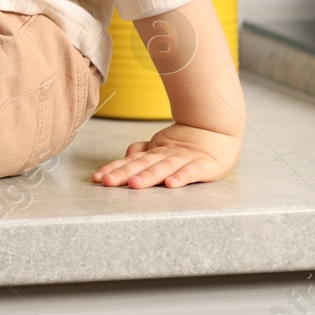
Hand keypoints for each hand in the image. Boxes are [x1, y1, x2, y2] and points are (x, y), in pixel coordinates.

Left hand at [91, 122, 241, 187]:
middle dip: (123, 174)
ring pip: (163, 168)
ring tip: (134, 185)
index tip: (97, 178)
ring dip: (148, 176)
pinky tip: (171, 184)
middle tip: (108, 182)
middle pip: (142, 165)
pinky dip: (182, 177)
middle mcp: (165, 155)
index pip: (130, 161)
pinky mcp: (204, 165)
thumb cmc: (186, 143)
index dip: (113, 168)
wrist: (217, 129)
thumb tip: (126, 157)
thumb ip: (143, 152)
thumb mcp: (161, 147)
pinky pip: (192, 171)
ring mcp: (184, 159)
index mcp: (154, 152)